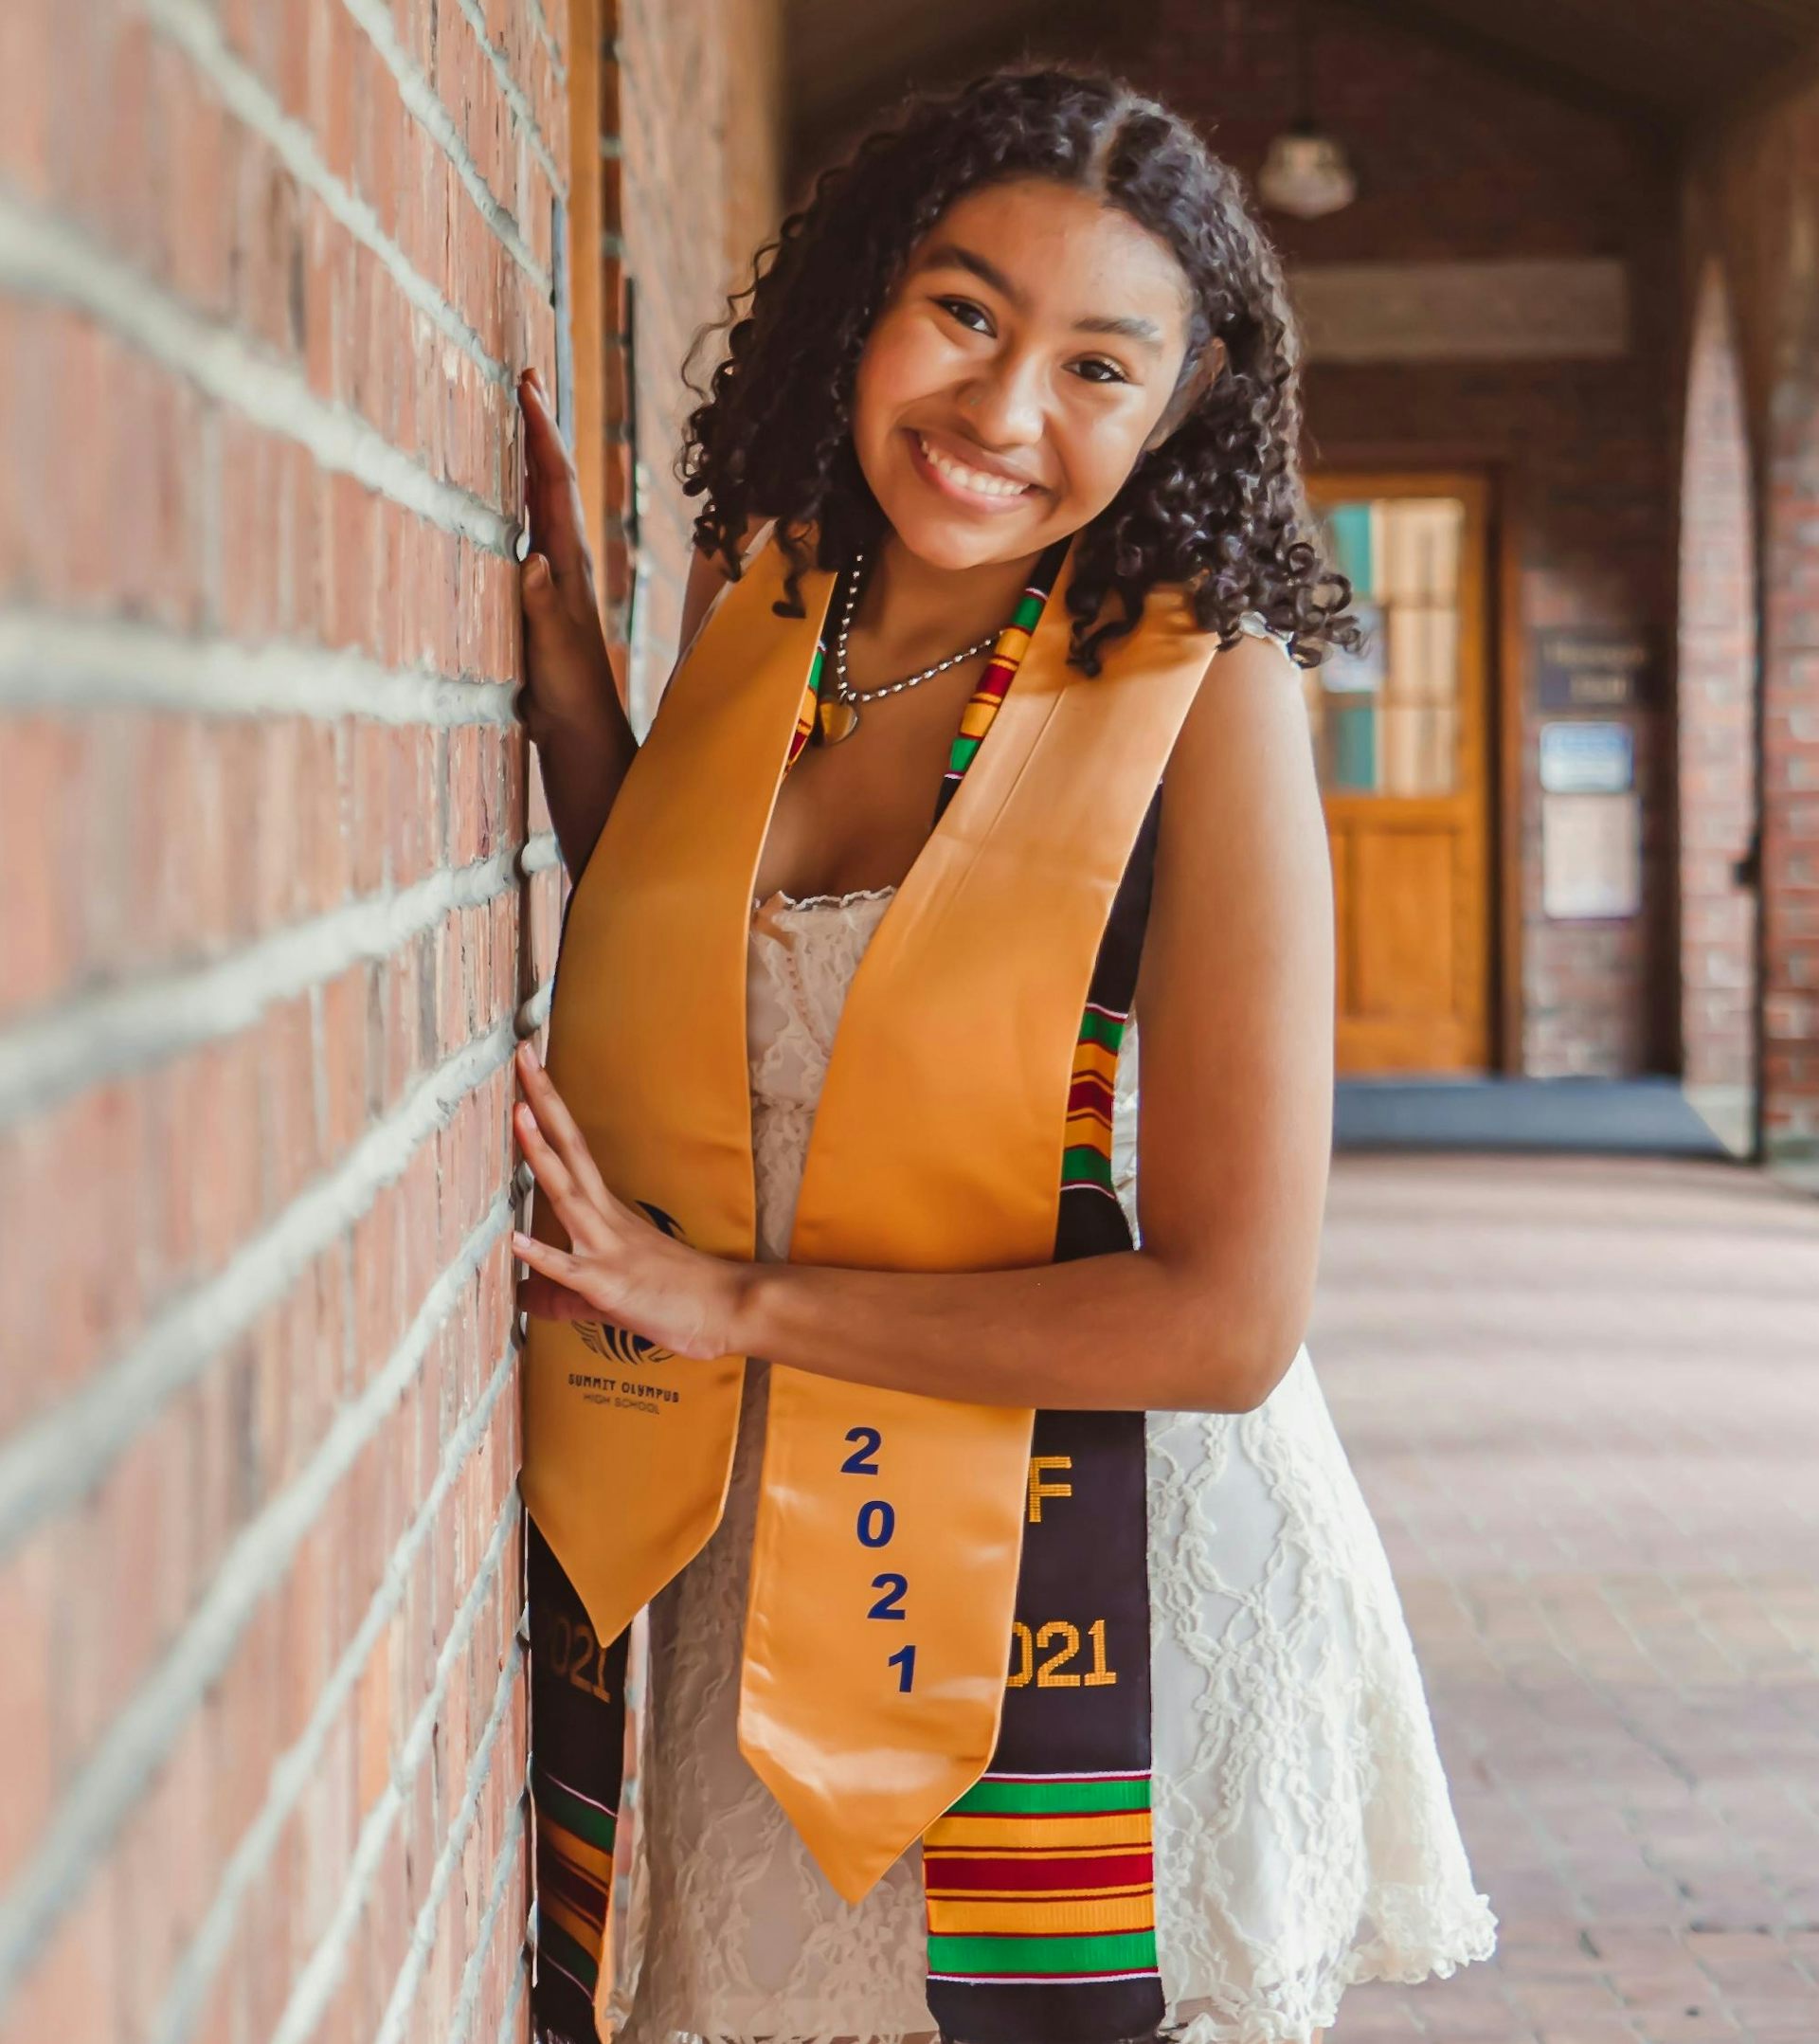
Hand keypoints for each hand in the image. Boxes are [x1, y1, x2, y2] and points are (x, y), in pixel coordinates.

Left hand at [510, 1042, 746, 1360]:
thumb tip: (523, 1298)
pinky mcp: (608, 1286)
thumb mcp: (613, 1286)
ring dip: (541, 1154)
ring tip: (519, 1114)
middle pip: (569, 1150)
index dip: (549, 1109)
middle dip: (543, 1104)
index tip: (530, 1069)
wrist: (728, 1309)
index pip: (572, 1148)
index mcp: (607, 1211)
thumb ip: (563, 1289)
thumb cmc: (678, 1296)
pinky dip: (543, 1254)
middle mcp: (605, 1219)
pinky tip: (515, 1241)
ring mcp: (607, 1249)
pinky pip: (570, 1269)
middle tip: (523, 1056)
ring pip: (568, 1194)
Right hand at [517, 368, 619, 743]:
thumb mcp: (552, 645)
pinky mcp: (538, 591)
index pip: (554, 482)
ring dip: (530, 454)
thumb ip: (541, 604)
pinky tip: (505, 490)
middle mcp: (564, 556)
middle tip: (527, 376)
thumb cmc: (568, 689)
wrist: (580, 727)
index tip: (527, 387)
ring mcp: (553, 571)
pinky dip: (517, 496)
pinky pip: (527, 527)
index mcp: (568, 560)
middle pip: (552, 476)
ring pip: (542, 498)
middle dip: (539, 426)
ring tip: (518, 414)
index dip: (540, 433)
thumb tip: (533, 560)